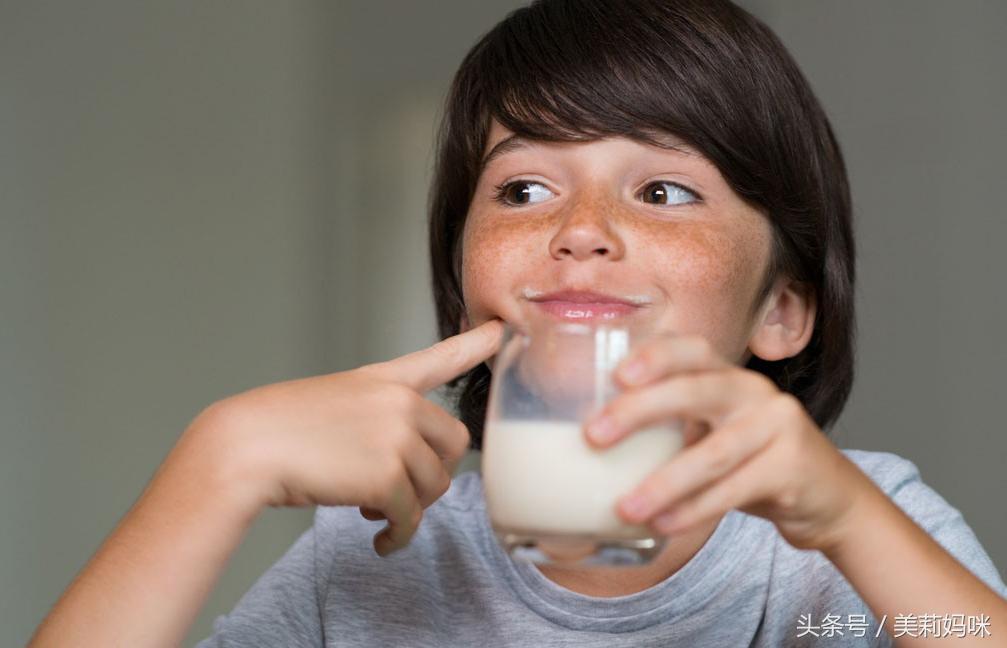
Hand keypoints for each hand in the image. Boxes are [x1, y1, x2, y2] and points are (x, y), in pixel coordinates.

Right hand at [193, 319, 503, 555]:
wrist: (244, 447)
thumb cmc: (279, 429)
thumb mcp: (335, 403)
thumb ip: (379, 418)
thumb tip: (410, 464)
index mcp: (383, 380)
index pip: (441, 356)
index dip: (477, 344)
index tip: (504, 328)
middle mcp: (398, 401)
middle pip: (455, 446)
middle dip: (432, 475)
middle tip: (398, 491)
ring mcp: (395, 435)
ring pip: (435, 486)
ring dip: (410, 508)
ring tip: (373, 512)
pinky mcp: (387, 475)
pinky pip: (411, 516)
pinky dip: (397, 535)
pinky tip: (379, 540)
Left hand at [583, 334, 869, 551]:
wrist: (827, 497)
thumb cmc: (752, 462)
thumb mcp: (713, 433)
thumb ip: (670, 431)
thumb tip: (590, 449)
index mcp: (727, 376)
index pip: (690, 349)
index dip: (653, 356)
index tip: (616, 375)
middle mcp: (753, 391)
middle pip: (694, 389)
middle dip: (639, 411)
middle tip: (594, 436)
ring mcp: (778, 425)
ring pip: (713, 452)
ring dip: (663, 482)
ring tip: (626, 507)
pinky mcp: (793, 466)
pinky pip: (735, 489)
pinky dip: (694, 510)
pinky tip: (664, 525)